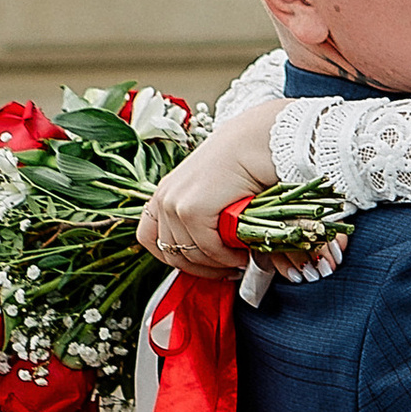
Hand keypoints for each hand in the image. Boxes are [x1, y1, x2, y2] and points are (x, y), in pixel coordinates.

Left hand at [136, 98, 282, 275]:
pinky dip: (227, 257)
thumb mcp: (219, 199)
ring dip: (218, 264)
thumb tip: (220, 261)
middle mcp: (164, 197)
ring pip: (190, 255)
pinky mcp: (191, 209)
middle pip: (171, 254)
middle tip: (228, 270)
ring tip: (240, 258)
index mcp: (165, 193)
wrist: (259, 141)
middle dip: (202, 268)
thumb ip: (212, 228)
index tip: (204, 265)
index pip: (151, 240)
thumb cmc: (244, 165)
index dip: (177, 259)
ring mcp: (174, 203)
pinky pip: (207, 249)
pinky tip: (243, 251)